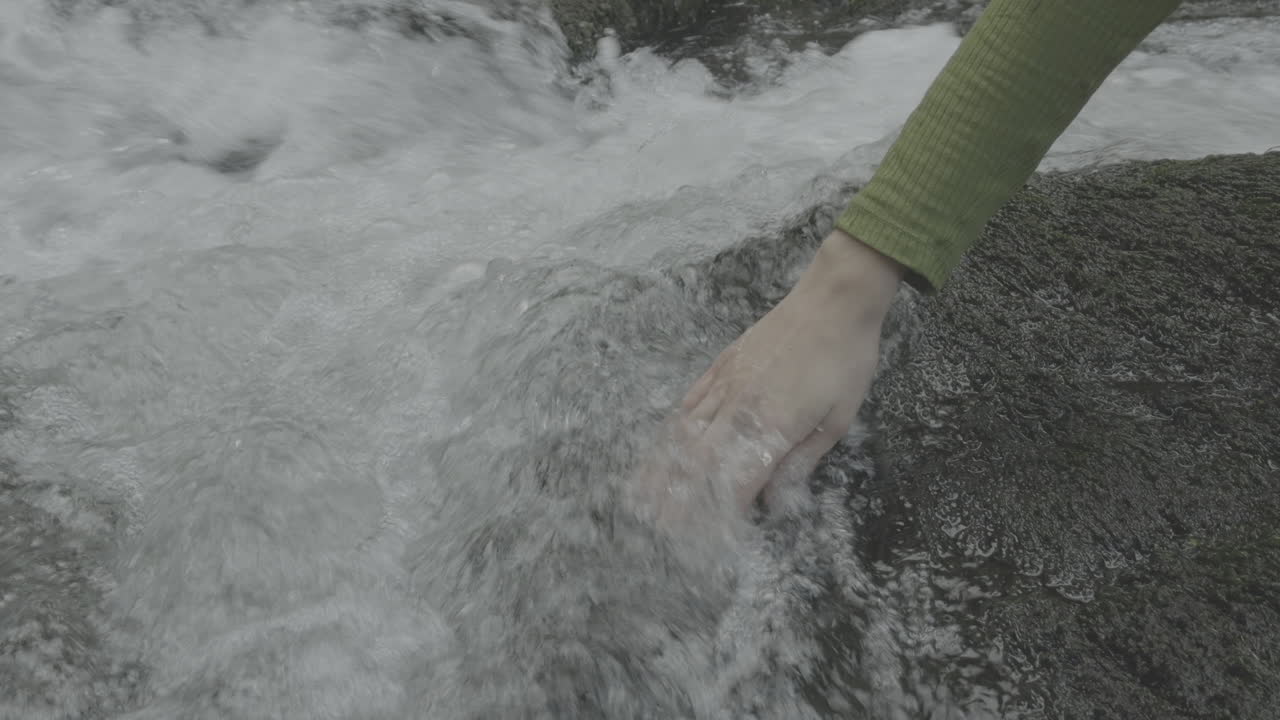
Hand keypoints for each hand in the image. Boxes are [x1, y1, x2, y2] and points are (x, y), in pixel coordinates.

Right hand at [645, 230, 902, 520]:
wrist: (833, 300)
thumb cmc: (844, 361)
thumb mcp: (838, 420)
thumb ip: (801, 462)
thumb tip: (774, 498)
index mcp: (771, 427)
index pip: (735, 481)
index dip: (717, 513)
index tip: (702, 539)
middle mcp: (739, 408)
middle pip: (698, 461)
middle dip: (676, 498)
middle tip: (657, 527)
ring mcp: (726, 384)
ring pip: (684, 433)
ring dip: (663, 467)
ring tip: (643, 495)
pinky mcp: (722, 366)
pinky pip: (689, 403)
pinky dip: (673, 429)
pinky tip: (664, 445)